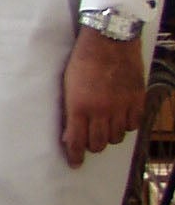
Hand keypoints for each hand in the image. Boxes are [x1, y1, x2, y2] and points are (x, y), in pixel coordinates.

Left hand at [61, 27, 145, 166]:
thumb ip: (71, 111)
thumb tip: (70, 135)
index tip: (75, 163)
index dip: (75, 155)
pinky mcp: (137, 99)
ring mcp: (122, 106)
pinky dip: (127, 125)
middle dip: (92, 146)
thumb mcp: (68, 86)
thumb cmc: (82, 61)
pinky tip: (121, 119)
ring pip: (117, 136)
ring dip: (109, 136)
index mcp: (80, 106)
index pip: (77, 140)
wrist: (109, 41)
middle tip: (89, 140)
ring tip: (104, 128)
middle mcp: (102, 110)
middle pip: (99, 143)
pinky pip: (134, 124)